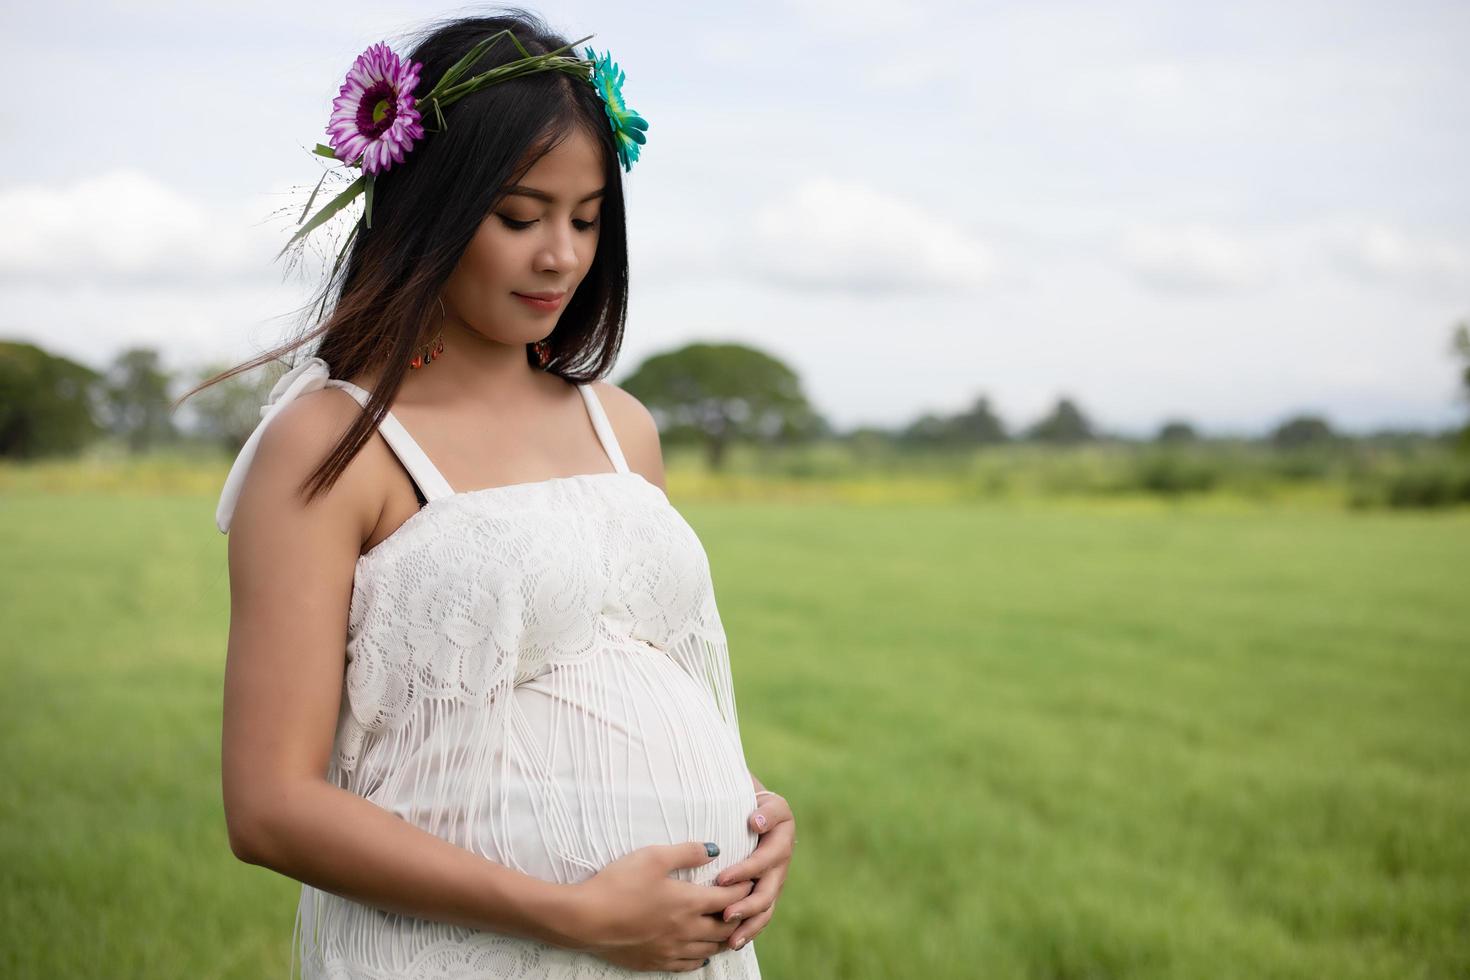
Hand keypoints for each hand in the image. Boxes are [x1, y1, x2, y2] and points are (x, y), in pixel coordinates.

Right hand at [567, 841, 755, 972]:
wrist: (585, 919)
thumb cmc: (618, 884)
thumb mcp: (653, 857)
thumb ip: (687, 852)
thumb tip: (715, 849)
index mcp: (689, 903)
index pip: (729, 899)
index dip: (744, 890)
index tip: (752, 881)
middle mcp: (686, 931)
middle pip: (725, 929)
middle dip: (740, 917)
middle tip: (747, 907)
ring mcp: (671, 950)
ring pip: (710, 950)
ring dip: (724, 939)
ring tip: (731, 929)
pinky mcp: (656, 962)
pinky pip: (689, 965)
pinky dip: (702, 957)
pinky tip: (702, 953)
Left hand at [713, 790, 795, 950]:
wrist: (760, 813)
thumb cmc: (759, 805)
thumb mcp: (768, 802)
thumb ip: (766, 812)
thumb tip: (756, 823)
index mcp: (781, 842)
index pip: (763, 861)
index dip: (745, 871)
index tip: (721, 878)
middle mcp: (780, 866)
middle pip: (767, 892)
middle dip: (746, 907)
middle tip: (725, 916)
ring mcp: (773, 882)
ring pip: (765, 910)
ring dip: (749, 926)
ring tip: (731, 940)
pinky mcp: (765, 893)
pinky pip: (760, 916)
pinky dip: (748, 929)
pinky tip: (732, 942)